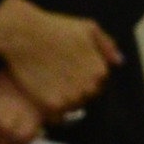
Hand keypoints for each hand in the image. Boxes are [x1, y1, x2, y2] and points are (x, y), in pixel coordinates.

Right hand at [0, 0, 121, 117]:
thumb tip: (119, 61)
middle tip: (58, 74)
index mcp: (100, 71)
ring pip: (72, 106)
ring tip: (49, 81)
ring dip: (64, 98)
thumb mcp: (88, 28)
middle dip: (75, 88)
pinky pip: (57, 114)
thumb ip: (106, 45)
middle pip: (86, 96)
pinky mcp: (53, 105)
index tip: (70, 68)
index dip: (83, 76)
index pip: (98, 84)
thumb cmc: (56, 29)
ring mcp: (72, 98)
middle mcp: (89, 87)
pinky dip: (51, 107)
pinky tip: (42, 92)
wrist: (25, 35)